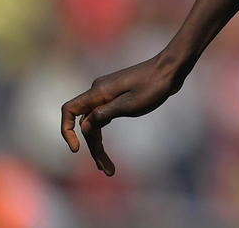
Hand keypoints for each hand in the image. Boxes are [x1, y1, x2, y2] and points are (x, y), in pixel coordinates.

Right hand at [61, 55, 182, 175]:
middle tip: (104, 169)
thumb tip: (83, 127)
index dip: (67, 130)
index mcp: (98, 92)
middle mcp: (99, 92)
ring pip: (95, 122)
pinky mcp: (118, 96)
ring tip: (107, 167)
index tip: (76, 149)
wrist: (171, 69)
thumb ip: (104, 114)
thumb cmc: (153, 85)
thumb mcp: (129, 104)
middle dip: (93, 147)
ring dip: (98, 144)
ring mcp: (108, 94)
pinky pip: (104, 117)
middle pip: (85, 124)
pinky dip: (104, 133)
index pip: (69, 110)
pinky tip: (106, 149)